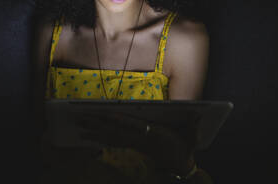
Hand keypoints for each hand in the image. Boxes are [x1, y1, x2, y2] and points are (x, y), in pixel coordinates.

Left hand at [73, 111, 199, 172]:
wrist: (180, 165)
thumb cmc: (185, 146)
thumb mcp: (191, 136)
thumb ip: (192, 125)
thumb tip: (198, 114)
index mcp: (152, 134)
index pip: (131, 125)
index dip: (116, 120)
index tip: (103, 113)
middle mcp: (139, 140)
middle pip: (114, 131)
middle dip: (97, 124)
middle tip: (80, 118)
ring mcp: (134, 144)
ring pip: (111, 137)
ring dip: (94, 131)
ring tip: (78, 126)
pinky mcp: (131, 146)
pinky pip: (113, 142)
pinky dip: (99, 138)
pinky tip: (88, 135)